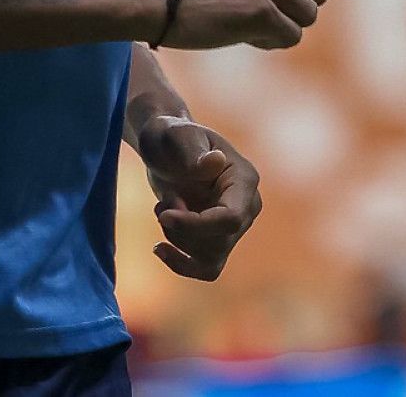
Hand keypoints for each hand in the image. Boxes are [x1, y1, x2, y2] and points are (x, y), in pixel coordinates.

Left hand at [136, 114, 260, 280]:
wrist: (164, 148)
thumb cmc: (169, 137)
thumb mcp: (175, 137)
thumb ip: (192, 151)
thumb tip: (215, 162)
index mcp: (244, 179)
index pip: (230, 218)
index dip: (196, 225)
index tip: (164, 216)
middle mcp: (247, 206)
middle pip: (220, 241)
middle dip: (183, 228)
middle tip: (162, 203)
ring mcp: (235, 226)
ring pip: (210, 257)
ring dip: (177, 239)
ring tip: (161, 208)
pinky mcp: (218, 239)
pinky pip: (207, 268)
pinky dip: (182, 265)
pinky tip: (158, 249)